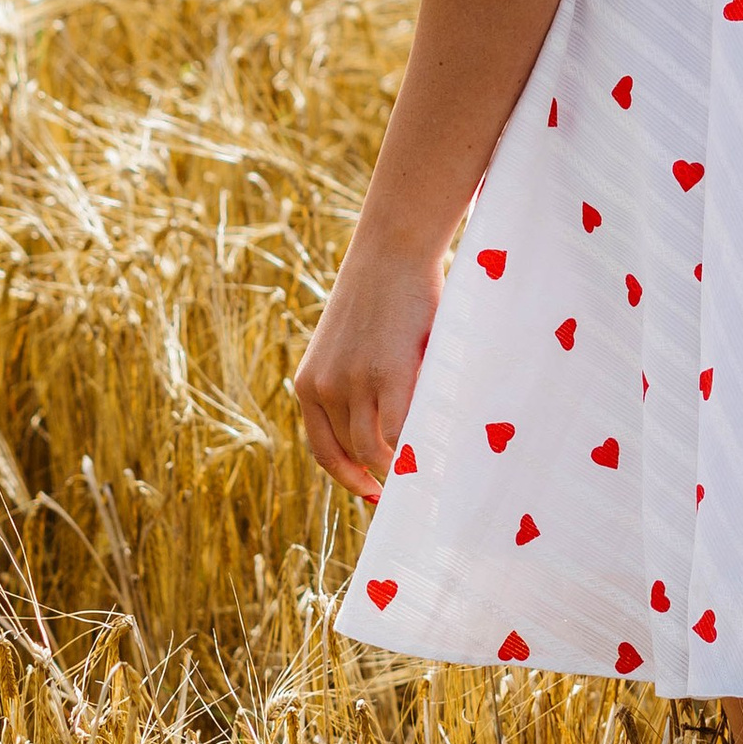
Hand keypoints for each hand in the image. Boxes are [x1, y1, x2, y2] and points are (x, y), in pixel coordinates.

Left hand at [292, 239, 442, 502]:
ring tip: (426, 470)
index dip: (348, 477)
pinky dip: (414, 448)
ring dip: (399, 467)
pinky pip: (399, 432)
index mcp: (308, 383)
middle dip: (379, 476)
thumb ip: (355, 386)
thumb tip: (388, 435)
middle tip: (410, 488)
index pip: (323, 450)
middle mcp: (324, 388)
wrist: (392, 250)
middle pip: (351, 454)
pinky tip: (434, 452)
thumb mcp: (351, 346)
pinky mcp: (389, 375)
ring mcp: (354, 383)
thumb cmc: (381, 296)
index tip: (372, 493)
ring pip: (374, 450)